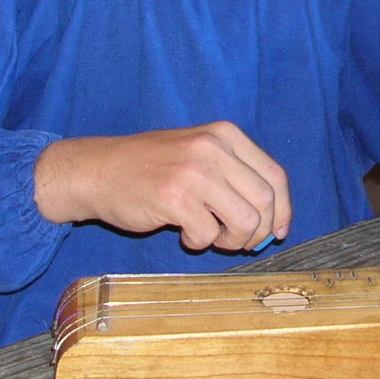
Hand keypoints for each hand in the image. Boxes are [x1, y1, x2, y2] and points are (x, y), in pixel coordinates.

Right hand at [33, 122, 290, 252]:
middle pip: (265, 202)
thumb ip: (235, 175)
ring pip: (244, 222)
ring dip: (230, 240)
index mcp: (226, 135)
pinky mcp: (175, 197)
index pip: (275, 176)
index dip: (282, 210)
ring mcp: (195, 172)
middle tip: (236, 241)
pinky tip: (182, 232)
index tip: (277, 232)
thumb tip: (272, 219)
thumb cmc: (150, 167)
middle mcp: (214, 148)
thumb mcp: (199, 153)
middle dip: (257, 232)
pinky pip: (208, 235)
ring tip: (209, 236)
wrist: (97, 170)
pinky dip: (199, 243)